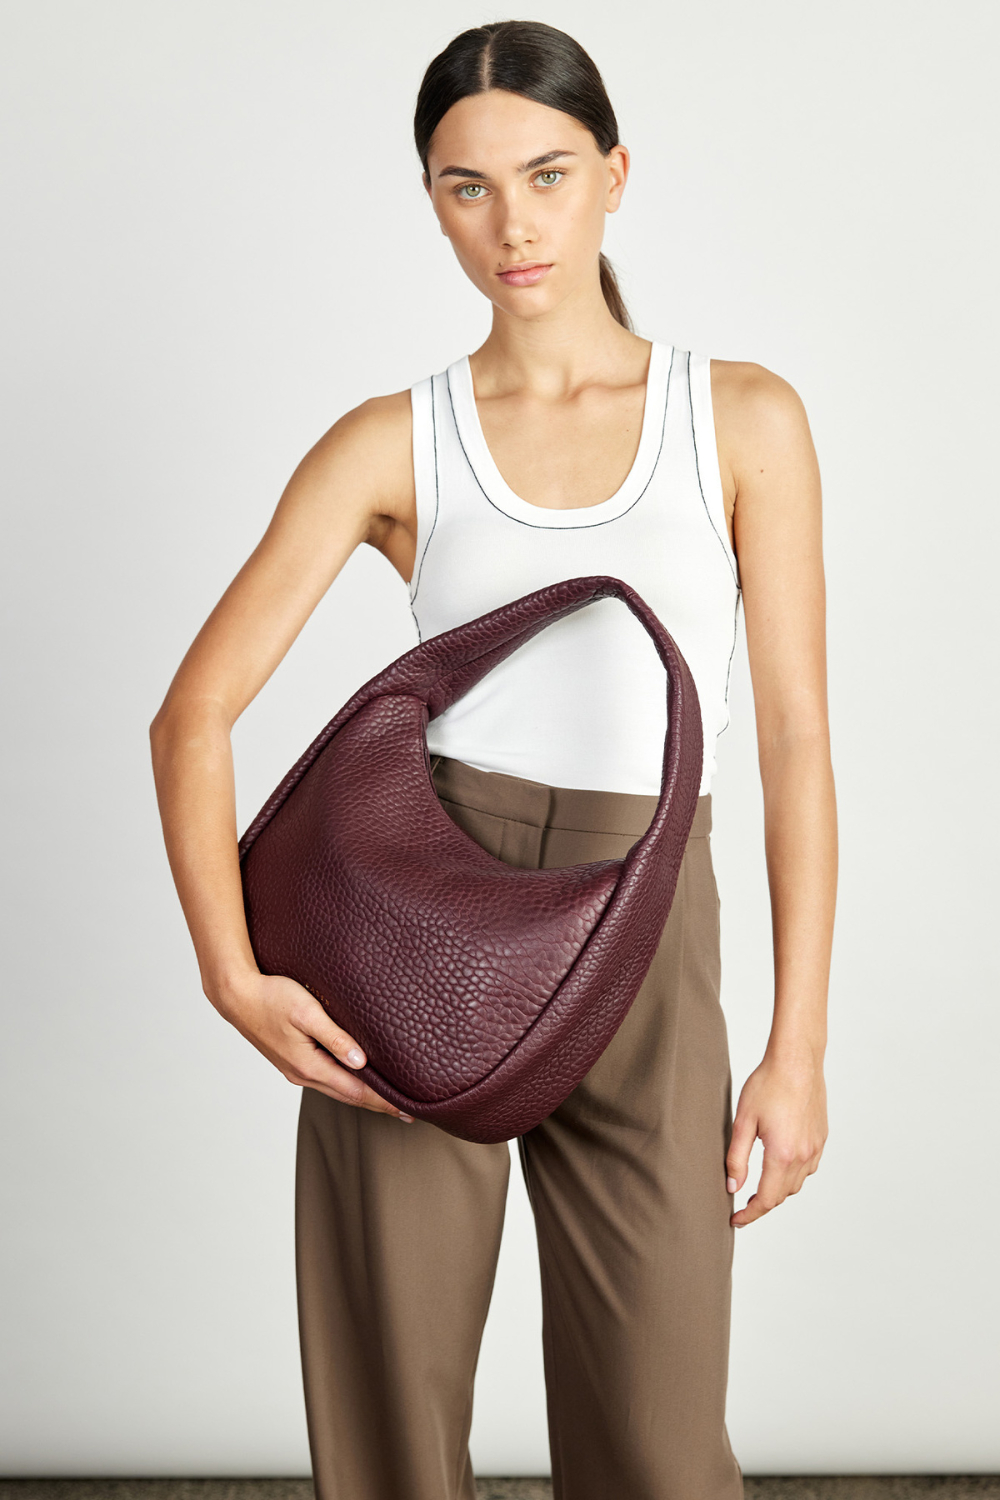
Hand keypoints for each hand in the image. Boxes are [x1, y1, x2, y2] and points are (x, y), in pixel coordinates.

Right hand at [209, 972, 413, 1120]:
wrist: (237, 997)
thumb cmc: (271, 998)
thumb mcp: (307, 1012)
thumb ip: (335, 1037)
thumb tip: (361, 1061)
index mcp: (309, 1066)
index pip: (356, 1091)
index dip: (383, 1102)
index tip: (408, 1111)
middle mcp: (302, 1074)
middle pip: (348, 1096)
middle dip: (378, 1105)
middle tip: (407, 1113)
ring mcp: (296, 1070)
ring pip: (337, 1089)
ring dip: (362, 1097)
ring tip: (386, 1101)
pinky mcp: (292, 1061)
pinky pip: (326, 1079)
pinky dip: (346, 1085)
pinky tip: (355, 1080)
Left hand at [726, 1044, 826, 1226]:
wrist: (797, 1060)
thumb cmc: (768, 1084)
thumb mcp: (743, 1121)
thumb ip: (737, 1158)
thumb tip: (733, 1186)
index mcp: (782, 1155)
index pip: (766, 1199)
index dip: (750, 1215)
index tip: (736, 1221)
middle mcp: (804, 1156)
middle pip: (782, 1195)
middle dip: (762, 1204)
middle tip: (742, 1205)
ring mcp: (816, 1147)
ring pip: (797, 1184)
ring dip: (778, 1190)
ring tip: (759, 1186)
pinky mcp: (821, 1138)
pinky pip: (808, 1168)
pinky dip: (792, 1174)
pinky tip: (779, 1165)